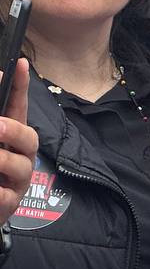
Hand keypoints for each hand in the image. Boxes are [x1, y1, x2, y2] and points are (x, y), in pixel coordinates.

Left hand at [0, 58, 37, 224]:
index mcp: (9, 137)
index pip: (18, 106)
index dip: (21, 86)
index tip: (19, 65)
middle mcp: (19, 155)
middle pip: (29, 137)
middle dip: (13, 130)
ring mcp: (17, 180)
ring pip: (19, 166)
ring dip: (1, 161)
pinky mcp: (10, 203)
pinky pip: (5, 196)